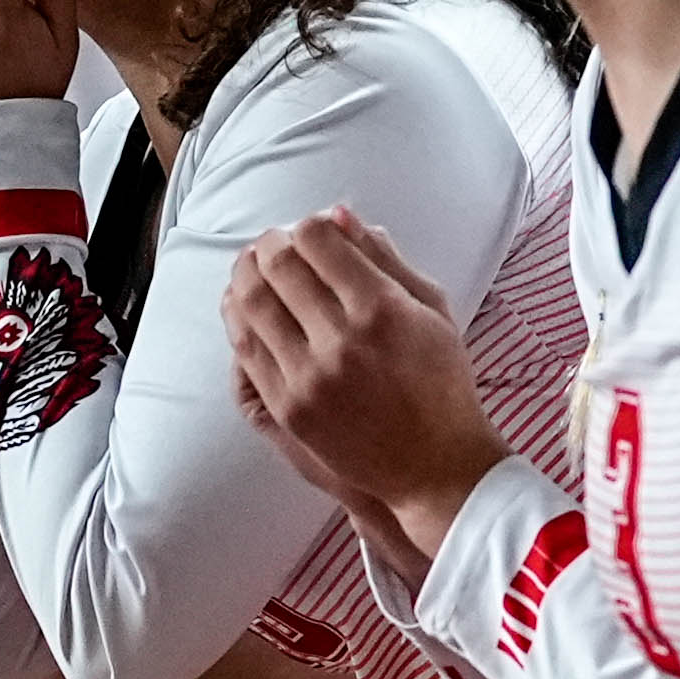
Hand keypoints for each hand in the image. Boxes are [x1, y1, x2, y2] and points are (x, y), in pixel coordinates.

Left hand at [219, 209, 506, 560]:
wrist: (436, 465)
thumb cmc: (441, 381)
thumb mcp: (432, 309)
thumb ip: (383, 258)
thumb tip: (336, 213)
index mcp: (381, 309)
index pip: (317, 240)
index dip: (307, 225)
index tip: (309, 230)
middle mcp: (341, 341)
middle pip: (277, 265)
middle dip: (270, 243)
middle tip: (272, 242)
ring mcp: (309, 377)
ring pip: (251, 302)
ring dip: (245, 274)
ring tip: (252, 268)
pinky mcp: (288, 409)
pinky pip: (245, 349)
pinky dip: (237, 317)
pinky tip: (243, 306)